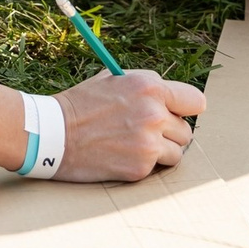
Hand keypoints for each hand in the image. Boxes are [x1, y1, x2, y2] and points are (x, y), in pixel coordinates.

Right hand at [53, 69, 203, 181]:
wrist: (53, 133)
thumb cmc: (81, 104)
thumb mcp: (114, 80)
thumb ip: (147, 86)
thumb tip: (174, 98)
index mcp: (150, 87)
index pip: (195, 102)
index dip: (185, 109)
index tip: (176, 115)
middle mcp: (154, 114)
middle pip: (186, 130)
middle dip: (169, 133)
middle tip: (144, 133)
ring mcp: (148, 142)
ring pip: (177, 152)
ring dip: (161, 151)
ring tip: (134, 146)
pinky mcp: (140, 167)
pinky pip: (157, 167)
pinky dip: (143, 165)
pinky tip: (122, 156)